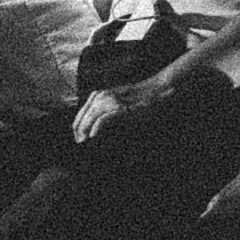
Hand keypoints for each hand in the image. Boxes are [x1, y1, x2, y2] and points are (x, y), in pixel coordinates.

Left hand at [74, 54, 224, 142]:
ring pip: (86, 123)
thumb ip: (107, 114)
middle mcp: (99, 96)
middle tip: (82, 150)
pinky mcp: (120, 107)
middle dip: (79, 138)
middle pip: (79, 123)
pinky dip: (95, 133)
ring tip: (87, 149)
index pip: (79, 118)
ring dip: (84, 138)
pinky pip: (102, 122)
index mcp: (97, 95)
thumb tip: (94, 132)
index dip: (77, 133)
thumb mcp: (120, 103)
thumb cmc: (143, 100)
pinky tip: (94, 141)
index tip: (81, 145)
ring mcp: (109, 101)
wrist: (161, 89)